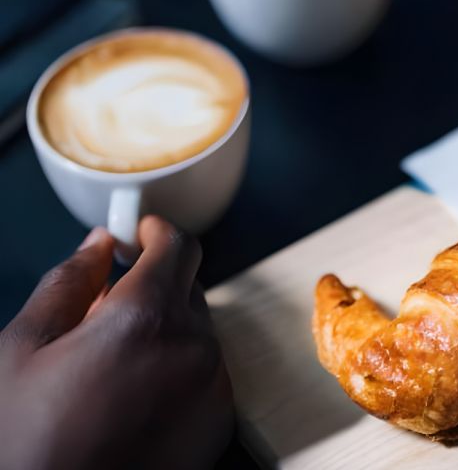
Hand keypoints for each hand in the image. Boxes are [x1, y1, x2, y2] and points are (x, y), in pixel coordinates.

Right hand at [0, 218, 232, 469]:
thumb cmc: (26, 441)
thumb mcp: (22, 350)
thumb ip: (69, 283)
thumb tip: (99, 243)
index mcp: (147, 319)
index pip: (179, 246)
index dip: (155, 231)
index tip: (139, 232)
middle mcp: (194, 348)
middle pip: (189, 287)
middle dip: (153, 285)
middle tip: (106, 310)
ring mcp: (213, 388)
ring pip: (198, 330)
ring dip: (165, 329)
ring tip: (113, 364)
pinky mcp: (220, 421)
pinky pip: (207, 371)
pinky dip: (180, 368)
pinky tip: (136, 396)